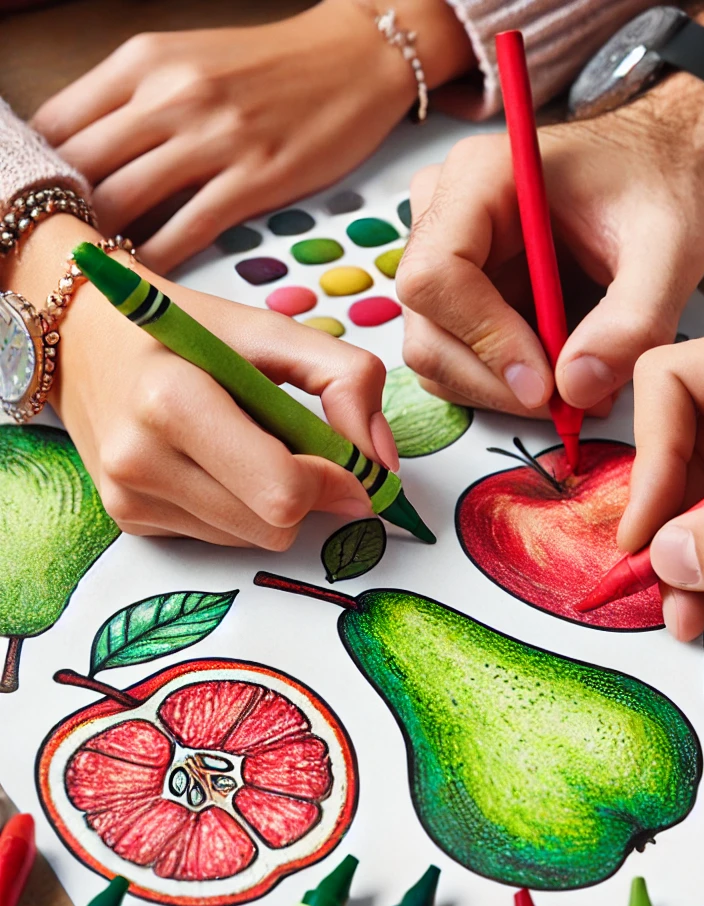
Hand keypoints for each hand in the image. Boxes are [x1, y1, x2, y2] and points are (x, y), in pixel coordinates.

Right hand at [2, 214, 397, 547]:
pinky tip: (216, 462)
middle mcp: (138, 459)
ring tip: (246, 443)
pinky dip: (238, 507)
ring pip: (253, 540)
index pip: (283, 491)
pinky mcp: (127, 521)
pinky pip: (221, 539)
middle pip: (275, 527)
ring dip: (272, 502)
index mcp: (173, 401)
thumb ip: (348, 380)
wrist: (83, 334)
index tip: (350, 460)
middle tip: (298, 445)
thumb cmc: (190, 328)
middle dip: (307, 494)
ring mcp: (127, 498)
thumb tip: (381, 463)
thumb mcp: (274, 330)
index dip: (334, 482)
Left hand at [31, 0, 473, 272]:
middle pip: (83, 166)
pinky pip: (190, 228)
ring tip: (92, 267)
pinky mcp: (258, 177)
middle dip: (59, 212)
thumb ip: (134, 101)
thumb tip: (86, 156)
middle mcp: (170, 94)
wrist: (353, 59)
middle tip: (51, 249)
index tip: (28, 207)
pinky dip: (160, 258)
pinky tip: (147, 276)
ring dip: (103, 240)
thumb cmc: (271, 66)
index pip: (57, 122)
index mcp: (144, 60)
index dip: (34, 172)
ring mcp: (215, 137)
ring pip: (128, 200)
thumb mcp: (187, 60)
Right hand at [396, 74, 703, 416]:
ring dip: (501, 391)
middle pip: (428, 326)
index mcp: (478, 179)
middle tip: (568, 405)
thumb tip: (575, 389)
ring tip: (577, 391)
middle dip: (496, 381)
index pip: (437, 275)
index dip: (485, 340)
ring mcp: (444, 256)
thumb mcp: (669, 249)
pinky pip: (458, 359)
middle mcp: (443, 214)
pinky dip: (504, 386)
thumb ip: (633, 320)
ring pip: (437, 354)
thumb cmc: (658, 188)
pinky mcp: (458, 294)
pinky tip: (560, 377)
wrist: (659, 170)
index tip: (545, 384)